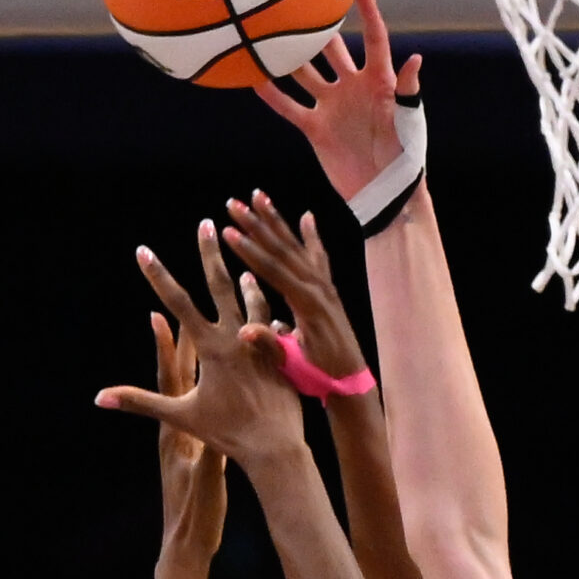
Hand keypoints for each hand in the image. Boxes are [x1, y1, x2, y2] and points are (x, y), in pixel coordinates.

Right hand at [97, 221, 303, 467]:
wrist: (276, 448)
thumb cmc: (227, 434)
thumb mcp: (180, 417)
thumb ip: (140, 401)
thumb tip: (100, 398)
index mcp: (211, 348)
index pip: (178, 303)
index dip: (158, 276)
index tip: (143, 250)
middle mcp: (237, 338)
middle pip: (221, 287)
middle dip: (210, 254)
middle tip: (206, 225)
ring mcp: (263, 343)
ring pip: (255, 302)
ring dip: (247, 282)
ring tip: (245, 267)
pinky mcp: (281, 355)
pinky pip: (276, 326)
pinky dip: (272, 315)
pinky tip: (275, 311)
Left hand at [149, 307, 225, 555]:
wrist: (188, 540)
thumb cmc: (195, 513)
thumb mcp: (206, 482)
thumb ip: (209, 460)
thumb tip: (214, 440)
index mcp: (175, 432)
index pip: (168, 381)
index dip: (164, 350)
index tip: (158, 315)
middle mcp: (177, 428)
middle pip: (179, 374)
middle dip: (180, 340)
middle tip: (179, 304)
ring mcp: (188, 436)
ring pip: (195, 386)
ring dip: (199, 358)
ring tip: (207, 328)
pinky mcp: (201, 445)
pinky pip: (209, 403)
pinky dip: (215, 383)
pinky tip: (228, 372)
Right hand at [222, 194, 370, 386]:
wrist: (351, 383)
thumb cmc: (319, 377)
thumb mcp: (292, 365)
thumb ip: (270, 345)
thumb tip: (243, 331)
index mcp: (307, 304)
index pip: (273, 270)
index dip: (249, 250)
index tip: (228, 230)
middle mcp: (318, 288)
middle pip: (283, 249)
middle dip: (256, 224)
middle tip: (233, 202)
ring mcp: (325, 287)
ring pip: (297, 246)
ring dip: (276, 221)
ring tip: (258, 195)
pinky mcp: (328, 290)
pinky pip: (319, 256)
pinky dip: (312, 236)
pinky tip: (307, 217)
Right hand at [254, 0, 421, 202]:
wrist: (385, 196)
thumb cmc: (406, 159)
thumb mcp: (409, 123)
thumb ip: (407, 92)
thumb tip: (414, 59)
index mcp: (378, 81)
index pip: (373, 36)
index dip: (366, 10)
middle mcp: (352, 86)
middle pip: (331, 47)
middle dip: (316, 24)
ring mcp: (331, 106)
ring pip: (304, 73)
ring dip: (287, 55)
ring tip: (265, 30)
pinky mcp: (315, 128)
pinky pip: (289, 107)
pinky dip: (271, 94)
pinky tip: (251, 77)